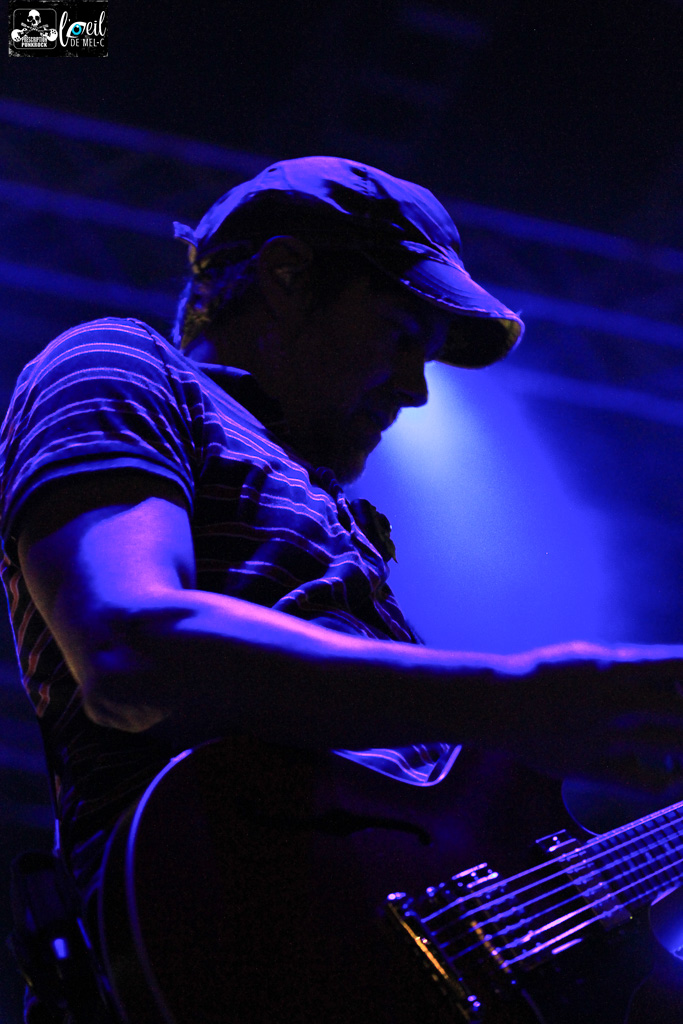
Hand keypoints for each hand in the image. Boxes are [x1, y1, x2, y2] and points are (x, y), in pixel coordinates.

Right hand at [485, 642, 682, 791]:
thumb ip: (634, 668)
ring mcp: (606, 738)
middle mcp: (617, 703)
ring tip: (680, 739)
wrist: (500, 705)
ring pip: (676, 747)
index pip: (680, 666)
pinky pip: (647, 784)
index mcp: (616, 668)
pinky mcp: (594, 769)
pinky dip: (668, 783)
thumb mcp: (591, 656)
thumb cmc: (547, 676)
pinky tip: (671, 774)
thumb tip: (676, 678)